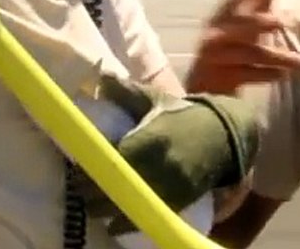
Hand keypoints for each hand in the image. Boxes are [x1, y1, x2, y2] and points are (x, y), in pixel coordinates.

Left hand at [73, 80, 261, 236]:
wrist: (224, 135)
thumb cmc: (183, 115)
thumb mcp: (156, 99)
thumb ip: (127, 91)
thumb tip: (101, 77)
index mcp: (149, 140)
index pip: (109, 161)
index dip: (88, 170)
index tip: (76, 169)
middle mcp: (157, 167)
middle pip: (114, 188)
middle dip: (91, 191)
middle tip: (79, 186)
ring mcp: (168, 189)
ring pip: (126, 206)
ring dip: (104, 207)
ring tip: (92, 202)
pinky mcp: (176, 203)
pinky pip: (145, 218)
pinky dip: (124, 222)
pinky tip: (111, 221)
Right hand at [185, 0, 299, 95]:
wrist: (204, 80)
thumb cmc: (230, 46)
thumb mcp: (240, 24)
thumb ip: (256, 4)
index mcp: (221, 17)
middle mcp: (216, 33)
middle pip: (245, 24)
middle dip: (268, 22)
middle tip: (291, 22)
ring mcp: (216, 56)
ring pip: (252, 53)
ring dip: (279, 57)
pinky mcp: (221, 77)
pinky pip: (248, 74)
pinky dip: (267, 74)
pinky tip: (282, 75)